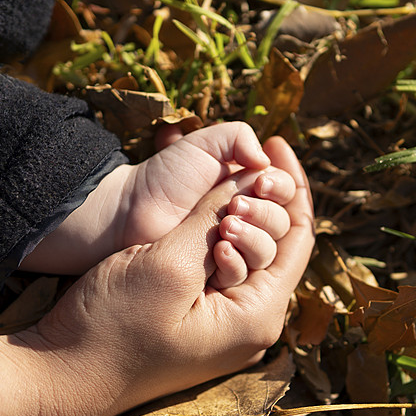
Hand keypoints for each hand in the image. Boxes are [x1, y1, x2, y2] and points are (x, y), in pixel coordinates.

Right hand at [0, 137, 313, 415]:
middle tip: (239, 170)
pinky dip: (220, 238)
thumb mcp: (168, 263)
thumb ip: (214, 218)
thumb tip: (251, 178)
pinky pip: (226, 271)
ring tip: (221, 194)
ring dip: (240, 219)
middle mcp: (253, 326)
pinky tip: (206, 218)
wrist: (60, 380)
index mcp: (258, 316)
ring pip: (252, 257)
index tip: (277, 143)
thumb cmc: (111, 327)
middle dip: (263, 202)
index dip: (294, 186)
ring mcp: (227, 329)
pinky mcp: (202, 325)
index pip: (299, 238)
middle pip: (279, 247)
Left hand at [20, 122, 291, 274]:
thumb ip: (239, 137)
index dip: (281, 186)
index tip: (261, 181)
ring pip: (268, 251)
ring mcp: (234, 251)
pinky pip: (244, 274)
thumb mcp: (204, 144)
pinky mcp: (218, 278)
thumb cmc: (164, 177)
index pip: (286, 193)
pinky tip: (219, 248)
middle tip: (235, 205)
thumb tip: (266, 160)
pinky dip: (236, 261)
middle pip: (282, 223)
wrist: (129, 211)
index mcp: (249, 191)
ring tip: (226, 225)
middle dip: (265, 212)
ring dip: (254, 236)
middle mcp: (247, 222)